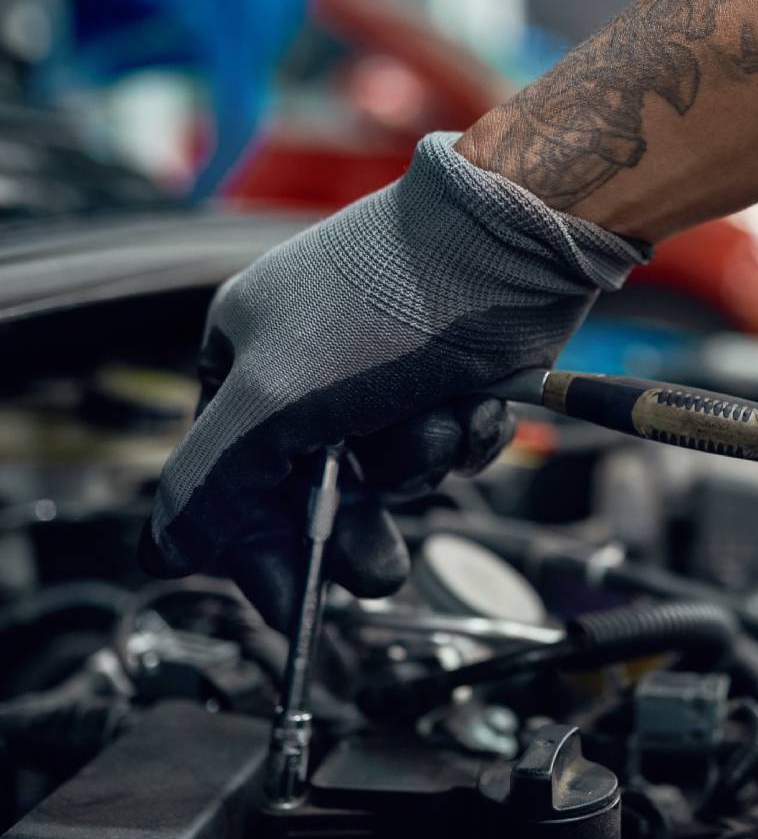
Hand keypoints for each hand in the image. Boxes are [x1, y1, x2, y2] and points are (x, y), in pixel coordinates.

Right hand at [142, 133, 644, 627]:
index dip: (258, 547)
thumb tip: (162, 549)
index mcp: (241, 357)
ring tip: (441, 422)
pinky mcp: (447, 372)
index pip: (229, 481)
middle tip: (380, 565)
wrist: (516, 239)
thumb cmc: (388, 301)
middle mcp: (304, 363)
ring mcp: (379, 369)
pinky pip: (442, 443)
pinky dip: (461, 438)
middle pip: (313, 490)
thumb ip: (212, 480)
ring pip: (387, 470)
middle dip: (356, 520)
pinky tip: (476, 406)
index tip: (291, 599)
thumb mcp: (275, 399)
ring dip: (418, 463)